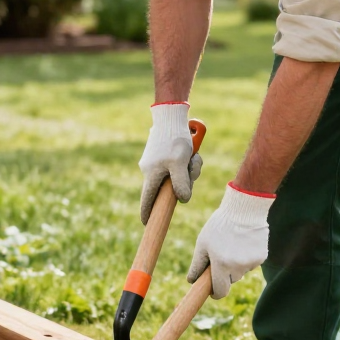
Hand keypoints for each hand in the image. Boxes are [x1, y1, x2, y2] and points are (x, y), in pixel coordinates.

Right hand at [138, 102, 202, 223]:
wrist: (171, 115)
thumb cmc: (175, 139)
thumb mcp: (180, 164)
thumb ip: (181, 184)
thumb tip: (182, 200)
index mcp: (151, 174)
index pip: (147, 200)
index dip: (148, 212)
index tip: (148, 223)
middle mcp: (151, 169)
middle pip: (168, 187)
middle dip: (185, 182)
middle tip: (192, 168)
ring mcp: (156, 161)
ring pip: (176, 175)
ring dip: (188, 169)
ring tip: (193, 155)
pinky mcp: (163, 154)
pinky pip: (177, 164)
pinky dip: (186, 161)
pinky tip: (191, 151)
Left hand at [188, 183, 275, 298]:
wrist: (244, 209)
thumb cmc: (219, 225)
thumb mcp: (203, 243)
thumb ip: (197, 265)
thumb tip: (191, 281)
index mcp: (221, 265)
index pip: (220, 291)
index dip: (215, 292)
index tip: (212, 290)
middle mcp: (238, 267)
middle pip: (230, 280)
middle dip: (224, 273)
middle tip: (221, 254)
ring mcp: (251, 263)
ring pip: (241, 271)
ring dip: (236, 264)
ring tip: (233, 243)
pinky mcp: (262, 257)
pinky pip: (251, 263)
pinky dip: (246, 257)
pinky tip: (244, 242)